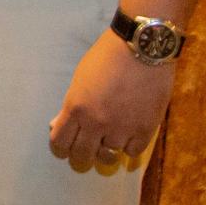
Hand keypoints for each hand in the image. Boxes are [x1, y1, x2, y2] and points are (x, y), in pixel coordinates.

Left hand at [48, 31, 175, 172]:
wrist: (141, 48)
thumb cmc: (106, 57)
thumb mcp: (79, 79)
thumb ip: (71, 105)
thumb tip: (60, 124)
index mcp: (76, 109)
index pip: (60, 143)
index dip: (61, 148)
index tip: (65, 148)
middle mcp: (97, 123)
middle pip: (82, 156)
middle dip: (81, 156)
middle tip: (85, 153)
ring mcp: (122, 129)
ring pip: (108, 156)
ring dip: (107, 150)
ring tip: (109, 142)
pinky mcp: (145, 129)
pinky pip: (133, 152)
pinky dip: (129, 147)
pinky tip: (128, 137)